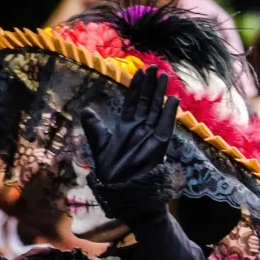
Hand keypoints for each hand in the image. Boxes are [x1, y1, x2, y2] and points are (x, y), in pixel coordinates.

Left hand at [82, 66, 178, 226]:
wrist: (121, 192)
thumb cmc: (111, 172)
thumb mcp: (98, 145)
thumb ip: (94, 126)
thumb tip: (86, 109)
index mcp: (126, 128)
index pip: (133, 102)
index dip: (136, 86)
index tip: (140, 71)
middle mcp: (140, 130)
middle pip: (146, 102)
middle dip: (150, 85)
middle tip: (155, 67)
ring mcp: (151, 137)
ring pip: (156, 110)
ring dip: (160, 94)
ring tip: (165, 77)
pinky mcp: (159, 147)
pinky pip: (166, 127)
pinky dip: (169, 114)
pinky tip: (173, 100)